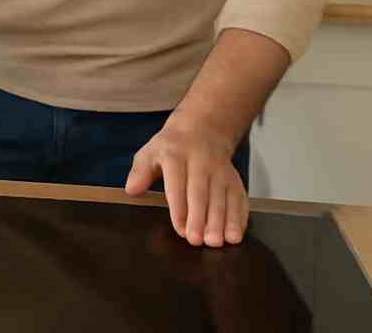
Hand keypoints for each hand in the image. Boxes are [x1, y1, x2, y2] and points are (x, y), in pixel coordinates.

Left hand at [125, 117, 247, 247]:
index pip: (177, 183)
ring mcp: (221, 171)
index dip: (179, 207)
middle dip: (200, 218)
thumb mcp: (150, 152)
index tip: (179, 228)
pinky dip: (239, 217)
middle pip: (201, 193)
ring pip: (222, 198)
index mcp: (176, 155)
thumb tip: (132, 190)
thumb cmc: (172, 148)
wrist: (203, 130)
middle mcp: (201, 162)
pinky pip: (239, 199)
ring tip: (217, 241)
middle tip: (198, 240)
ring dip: (222, 221)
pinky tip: (235, 234)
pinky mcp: (235, 179)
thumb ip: (140, 172)